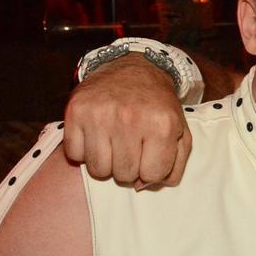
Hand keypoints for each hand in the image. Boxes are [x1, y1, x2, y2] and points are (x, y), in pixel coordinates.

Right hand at [63, 54, 189, 187]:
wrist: (134, 69)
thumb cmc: (158, 106)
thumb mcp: (180, 130)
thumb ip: (174, 164)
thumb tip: (148, 186)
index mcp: (162, 125)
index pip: (153, 175)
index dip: (152, 170)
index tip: (149, 155)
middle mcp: (131, 119)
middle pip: (124, 176)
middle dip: (129, 167)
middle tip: (131, 147)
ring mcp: (100, 115)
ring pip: (98, 170)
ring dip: (106, 163)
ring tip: (113, 143)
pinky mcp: (76, 111)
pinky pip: (75, 155)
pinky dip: (83, 151)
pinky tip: (95, 135)